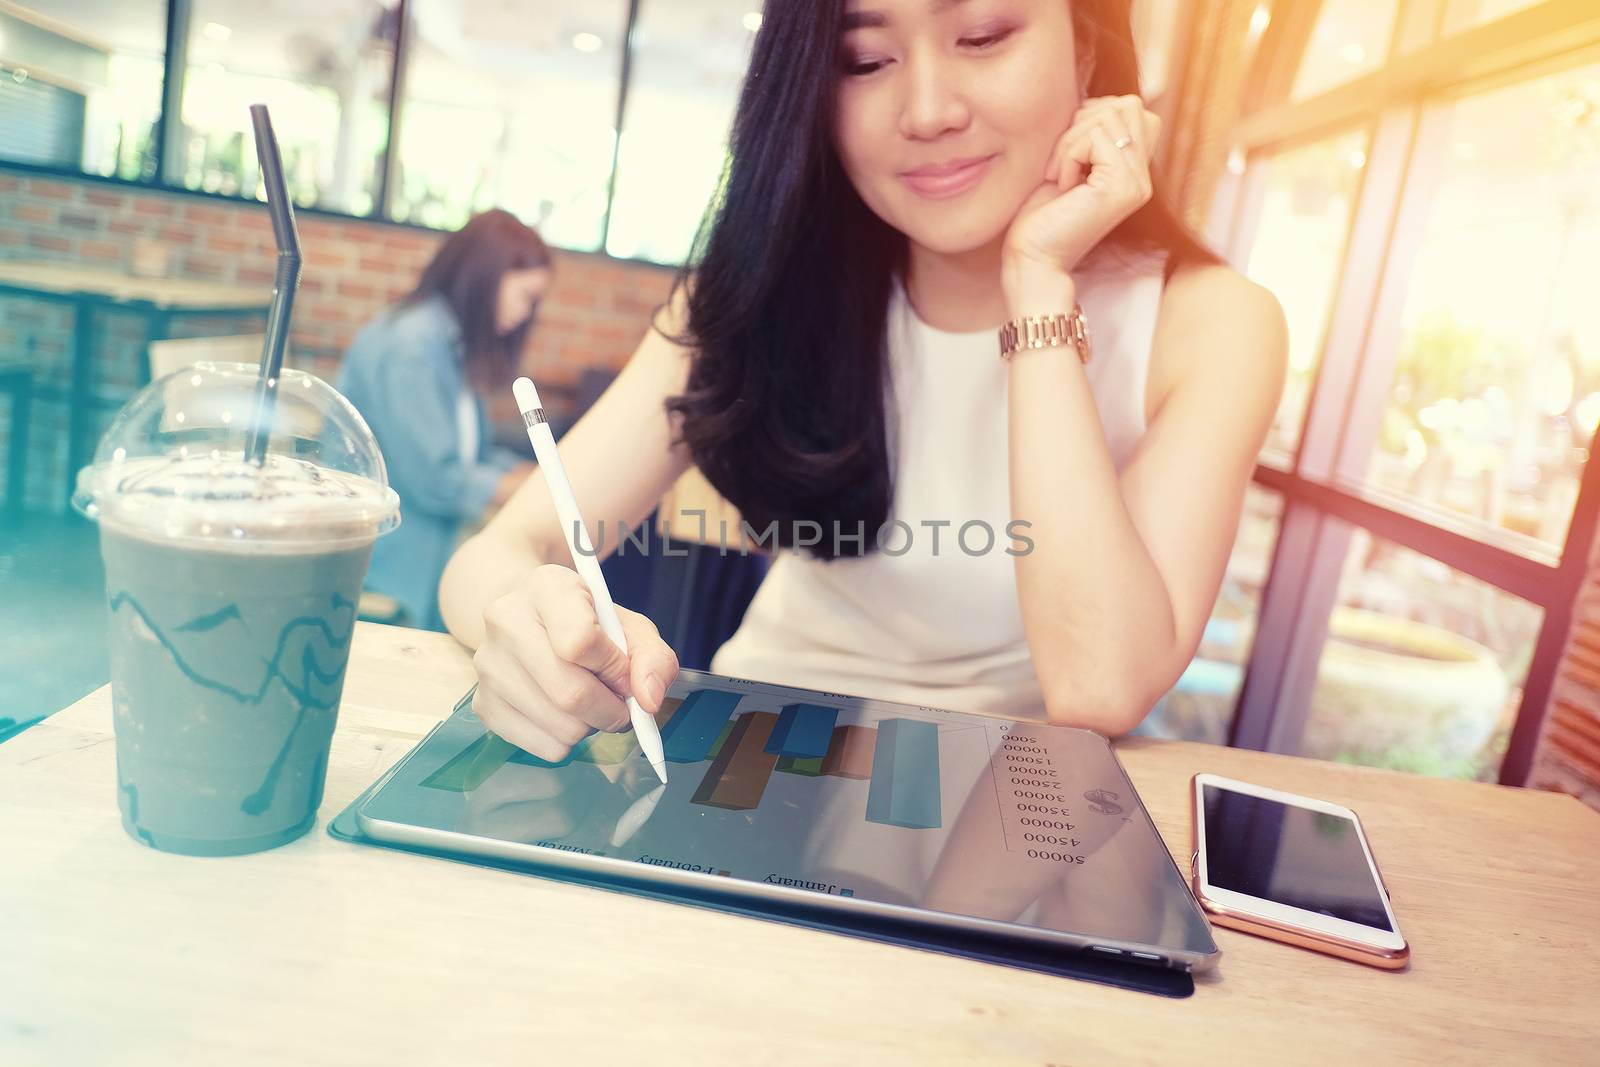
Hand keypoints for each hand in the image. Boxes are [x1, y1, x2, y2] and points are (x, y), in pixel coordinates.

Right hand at [471, 563, 679, 762]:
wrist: (530, 620)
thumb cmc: (586, 622)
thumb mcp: (628, 626)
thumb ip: (652, 657)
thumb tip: (649, 700)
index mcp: (546, 587)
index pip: (580, 641)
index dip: (615, 668)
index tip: (625, 672)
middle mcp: (505, 621)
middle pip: (571, 694)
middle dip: (611, 710)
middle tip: (620, 704)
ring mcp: (489, 665)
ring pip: (562, 728)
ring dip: (591, 726)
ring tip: (590, 701)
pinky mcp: (483, 705)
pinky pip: (545, 748)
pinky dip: (568, 741)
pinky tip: (564, 714)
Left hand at [1002, 95, 1160, 309]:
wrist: (1032, 260)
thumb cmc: (1038, 216)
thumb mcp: (1066, 163)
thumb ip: (1087, 135)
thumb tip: (1089, 98)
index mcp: (1131, 170)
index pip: (1132, 108)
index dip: (1093, 114)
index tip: (1068, 151)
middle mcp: (1142, 176)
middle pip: (1127, 104)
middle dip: (1081, 121)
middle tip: (1061, 161)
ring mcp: (1137, 182)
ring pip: (1109, 116)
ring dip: (1071, 140)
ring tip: (1058, 175)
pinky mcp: (1122, 187)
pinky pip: (1096, 137)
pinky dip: (1069, 154)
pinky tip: (1061, 185)